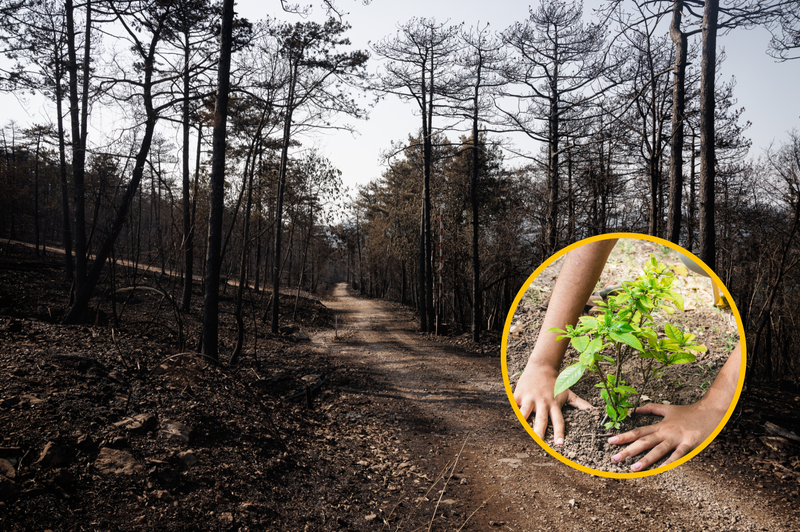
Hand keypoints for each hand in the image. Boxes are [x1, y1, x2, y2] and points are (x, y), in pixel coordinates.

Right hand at [514, 362, 592, 445]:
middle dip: (539, 431)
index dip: (559, 432)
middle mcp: (542, 403)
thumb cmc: (555, 383)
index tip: (560, 443)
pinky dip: (509, 411)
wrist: (541, 366)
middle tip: (539, 442)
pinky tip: (505, 419)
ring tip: (519, 432)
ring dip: (522, 422)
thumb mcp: (569, 393)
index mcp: (554, 404)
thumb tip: (595, 412)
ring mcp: (529, 399)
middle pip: (541, 420)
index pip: (558, 420)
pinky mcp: (518, 395)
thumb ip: (581, 404)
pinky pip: (513, 405)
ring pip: (524, 413)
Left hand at [607, 400, 724, 470]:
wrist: (709, 411)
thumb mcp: (667, 408)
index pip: (638, 432)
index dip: (624, 436)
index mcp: (659, 426)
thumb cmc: (688, 412)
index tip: (610, 441)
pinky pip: (678, 454)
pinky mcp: (689, 443)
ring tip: (633, 468)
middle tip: (615, 458)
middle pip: (644, 442)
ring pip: (658, 449)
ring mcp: (677, 438)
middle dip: (628, 450)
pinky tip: (662, 468)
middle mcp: (665, 432)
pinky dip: (670, 461)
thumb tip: (635, 409)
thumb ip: (651, 408)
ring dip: (645, 459)